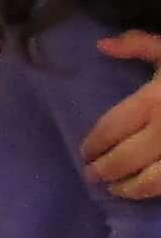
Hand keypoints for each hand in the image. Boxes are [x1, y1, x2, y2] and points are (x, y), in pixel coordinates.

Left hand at [89, 36, 160, 199]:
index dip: (93, 144)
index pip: (111, 129)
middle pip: (124, 158)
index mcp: (153, 101)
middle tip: (92, 176)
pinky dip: (157, 191)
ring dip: (129, 189)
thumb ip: (139, 46)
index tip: (85, 152)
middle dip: (104, 170)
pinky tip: (148, 191)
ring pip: (150, 182)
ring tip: (116, 190)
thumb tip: (102, 46)